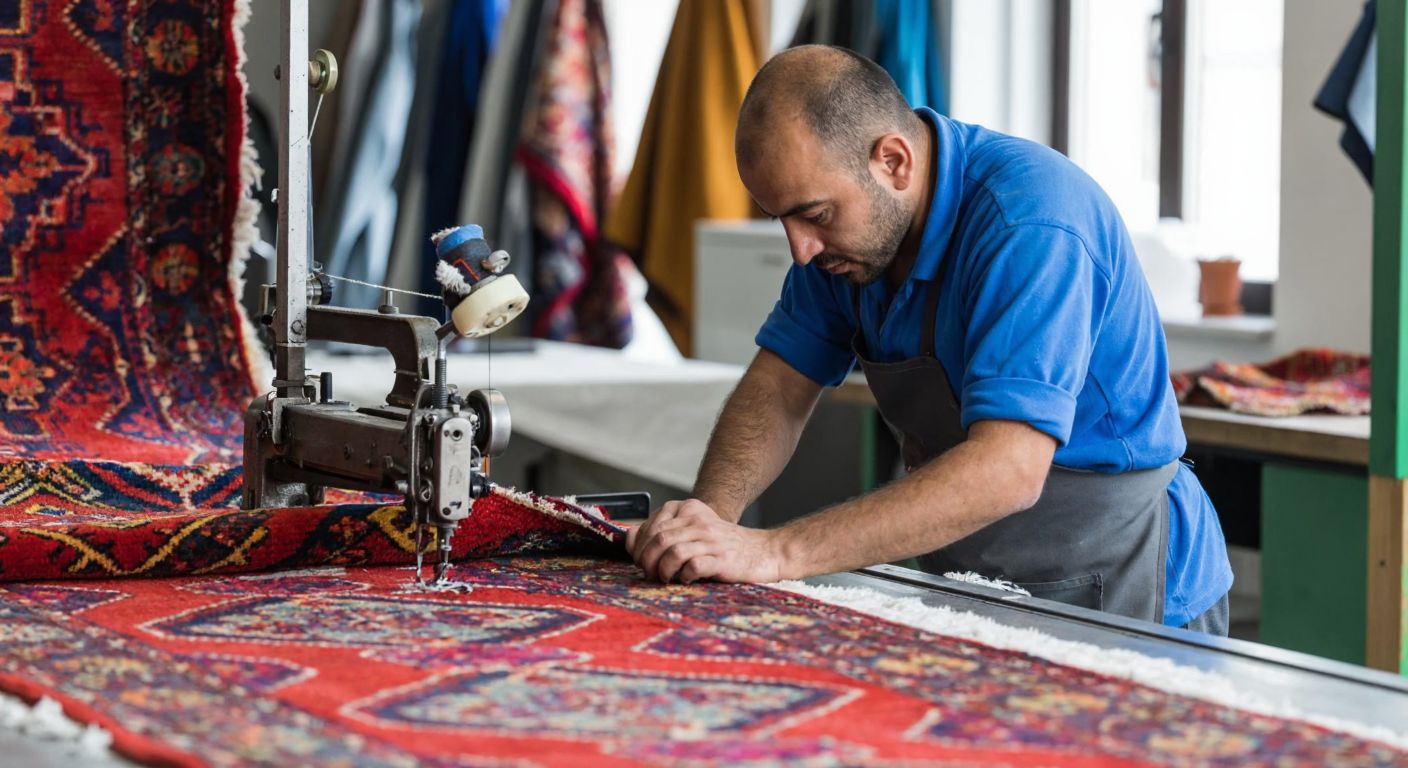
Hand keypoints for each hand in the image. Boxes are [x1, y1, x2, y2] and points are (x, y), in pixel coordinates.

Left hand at [626, 499, 784, 583]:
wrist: (764, 552)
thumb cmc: (722, 546)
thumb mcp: (693, 531)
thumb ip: (663, 531)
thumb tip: (629, 539)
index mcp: (689, 510)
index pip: (651, 525)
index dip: (639, 546)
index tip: (641, 560)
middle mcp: (699, 521)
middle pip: (658, 539)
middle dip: (646, 560)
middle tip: (649, 574)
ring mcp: (711, 539)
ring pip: (671, 551)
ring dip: (661, 570)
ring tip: (664, 578)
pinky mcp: (722, 559)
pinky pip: (692, 566)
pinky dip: (683, 576)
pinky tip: (686, 580)